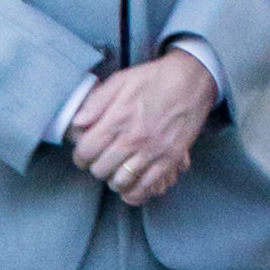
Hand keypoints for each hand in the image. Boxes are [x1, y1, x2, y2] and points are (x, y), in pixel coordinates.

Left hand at [68, 48, 220, 206]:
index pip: (85, 152)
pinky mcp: (169, 160)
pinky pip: (145, 188)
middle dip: (96, 166)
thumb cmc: (154, 79)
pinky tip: (131, 184)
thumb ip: (95, 103)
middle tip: (102, 159)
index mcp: (118, 120)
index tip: (85, 154)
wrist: (192, 79)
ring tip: (116, 170)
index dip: (81, 155)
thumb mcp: (120, 81)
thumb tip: (76, 124)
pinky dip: (134, 191)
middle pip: (100, 170)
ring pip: (120, 182)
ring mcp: (152, 151)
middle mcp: (134, 139)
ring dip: (114, 179)